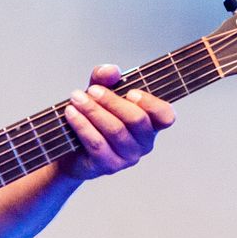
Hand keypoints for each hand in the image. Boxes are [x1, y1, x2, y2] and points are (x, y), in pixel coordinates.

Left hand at [60, 64, 175, 181]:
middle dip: (112, 101)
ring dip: (93, 111)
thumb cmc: (94, 115)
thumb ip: (105, 78)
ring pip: (115, 130)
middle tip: (91, 90)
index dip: (151, 103)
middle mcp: (145, 143)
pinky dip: (82, 125)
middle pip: (137, 119)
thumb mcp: (99, 91)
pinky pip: (97, 143)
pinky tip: (71, 113)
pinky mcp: (109, 166)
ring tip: (76, 98)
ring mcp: (129, 157)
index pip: (166, 116)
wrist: (70, 146)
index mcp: (151, 123)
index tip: (130, 92)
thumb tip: (112, 70)